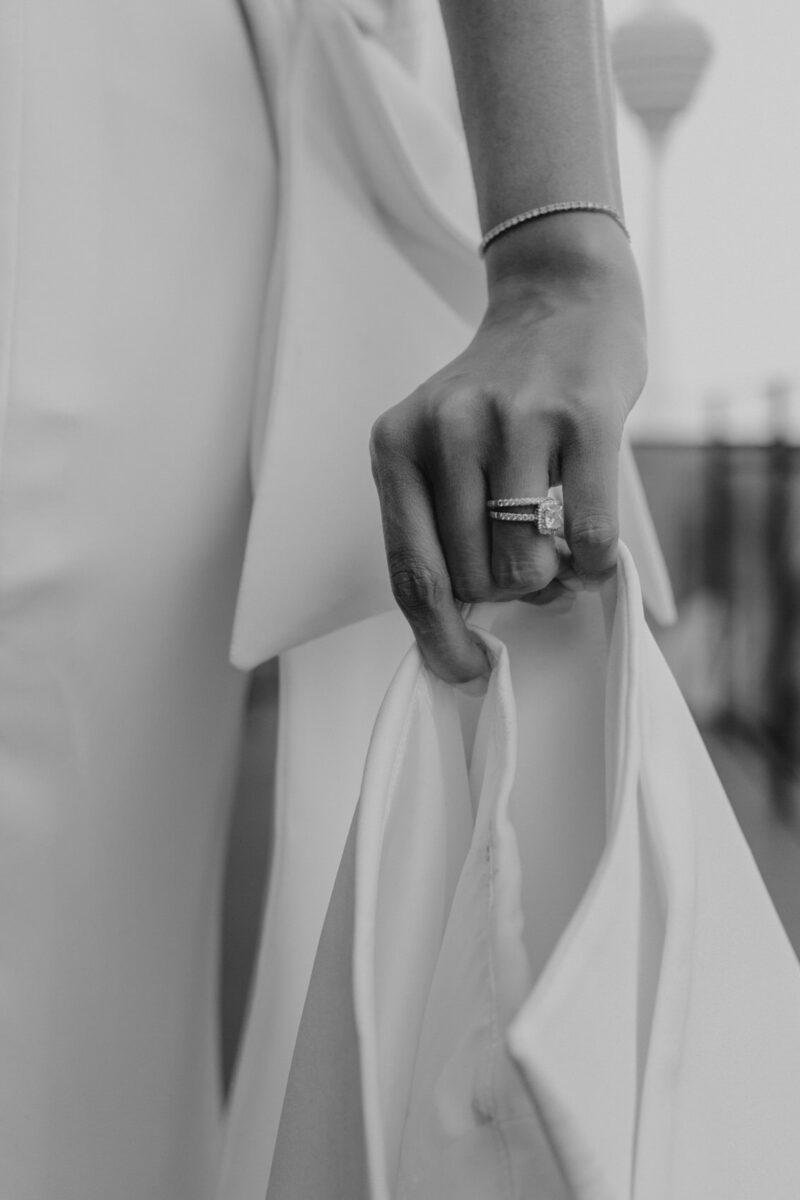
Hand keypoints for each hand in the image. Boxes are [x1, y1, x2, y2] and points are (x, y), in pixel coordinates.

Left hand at [369, 216, 646, 683]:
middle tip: (532, 566)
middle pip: (475, 578)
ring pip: (525, 565)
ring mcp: (515, 420)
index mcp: (396, 445)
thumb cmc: (498, 397)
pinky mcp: (583, 417)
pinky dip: (594, 566)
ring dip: (551, 580)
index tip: (464, 669)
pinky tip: (592, 549)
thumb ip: (437, 525)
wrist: (559, 301)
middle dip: (510, 593)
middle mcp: (447, 429)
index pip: (410, 571)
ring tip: (557, 549)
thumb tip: (462, 626)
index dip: (437, 637)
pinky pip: (588, 537)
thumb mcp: (438, 447)